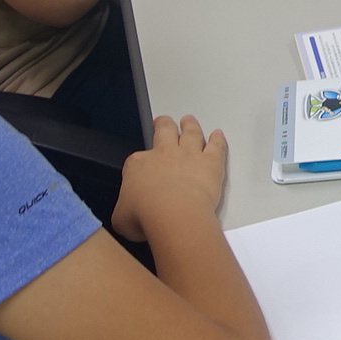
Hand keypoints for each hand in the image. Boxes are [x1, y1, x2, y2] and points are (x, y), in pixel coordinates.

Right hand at [111, 113, 227, 242]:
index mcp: (138, 165)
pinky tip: (218, 135)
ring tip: (189, 121)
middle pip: (164, 131)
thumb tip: (127, 217)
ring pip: (190, 133)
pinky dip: (217, 139)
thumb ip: (125, 211)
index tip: (142, 161)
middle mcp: (164, 154)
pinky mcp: (210, 163)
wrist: (173, 214)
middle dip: (163, 124)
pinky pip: (215, 146)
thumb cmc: (147, 215)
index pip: (137, 159)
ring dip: (190, 126)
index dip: (140, 159)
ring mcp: (188, 155)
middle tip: (163, 121)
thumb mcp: (121, 218)